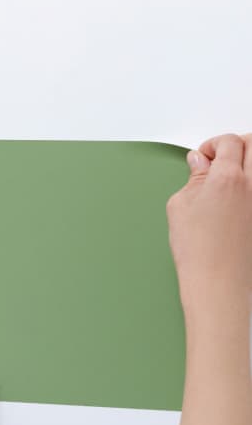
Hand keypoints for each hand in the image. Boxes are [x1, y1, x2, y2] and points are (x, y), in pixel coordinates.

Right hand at [167, 133, 251, 309]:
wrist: (218, 283)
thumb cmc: (199, 252)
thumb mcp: (180, 207)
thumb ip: (193, 179)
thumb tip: (199, 165)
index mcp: (228, 178)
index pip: (228, 142)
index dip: (212, 145)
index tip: (203, 157)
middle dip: (236, 145)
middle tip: (220, 159)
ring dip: (246, 163)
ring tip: (229, 179)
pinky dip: (249, 186)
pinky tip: (236, 198)